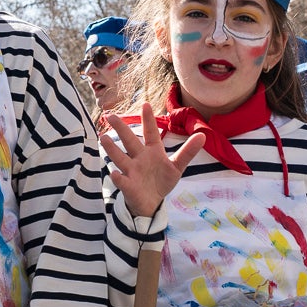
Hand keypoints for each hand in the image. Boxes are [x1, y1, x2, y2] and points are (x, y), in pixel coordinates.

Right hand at [100, 100, 203, 218]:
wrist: (152, 202)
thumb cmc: (162, 180)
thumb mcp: (177, 165)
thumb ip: (188, 151)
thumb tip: (203, 135)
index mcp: (152, 151)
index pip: (150, 132)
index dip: (148, 119)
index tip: (146, 104)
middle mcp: (139, 157)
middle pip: (129, 141)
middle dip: (121, 128)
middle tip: (110, 115)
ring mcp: (132, 171)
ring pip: (120, 158)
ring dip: (112, 149)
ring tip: (104, 138)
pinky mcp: (128, 186)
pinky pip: (122, 181)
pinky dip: (118, 178)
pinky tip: (114, 174)